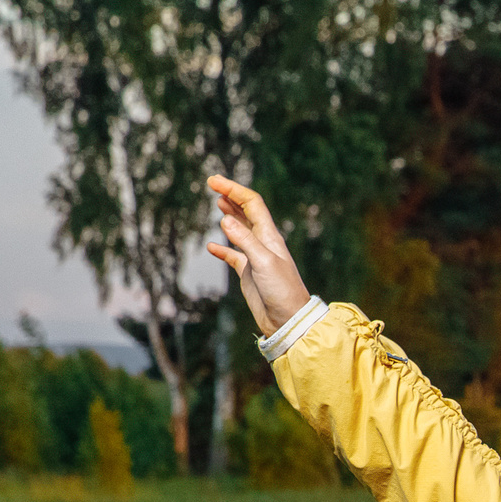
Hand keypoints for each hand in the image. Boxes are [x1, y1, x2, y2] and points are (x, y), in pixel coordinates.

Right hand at [204, 174, 311, 337]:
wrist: (288, 320)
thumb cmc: (282, 292)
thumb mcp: (263, 263)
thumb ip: (245, 241)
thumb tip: (225, 219)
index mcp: (270, 236)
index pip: (252, 203)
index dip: (234, 189)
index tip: (213, 181)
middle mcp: (263, 243)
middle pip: (246, 212)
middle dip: (231, 196)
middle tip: (213, 184)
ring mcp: (256, 257)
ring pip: (241, 231)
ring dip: (230, 216)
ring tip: (219, 203)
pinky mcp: (249, 273)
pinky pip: (233, 256)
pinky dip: (222, 249)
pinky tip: (212, 247)